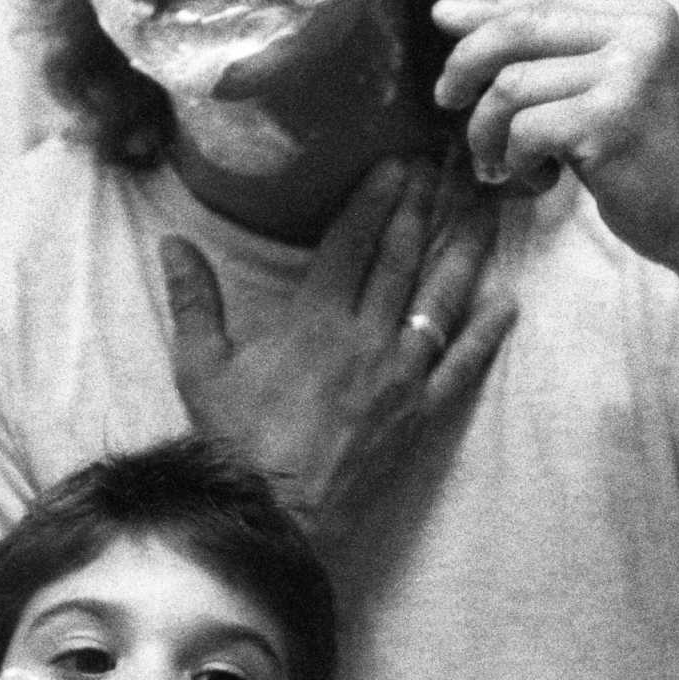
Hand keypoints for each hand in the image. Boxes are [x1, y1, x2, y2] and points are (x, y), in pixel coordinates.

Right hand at [161, 153, 514, 545]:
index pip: (354, 241)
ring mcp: (400, 376)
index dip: (378, 198)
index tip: (399, 162)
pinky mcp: (420, 414)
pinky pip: (461, 367)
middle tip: (447, 168)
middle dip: (425, 208)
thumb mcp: (200, 369)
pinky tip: (506, 303)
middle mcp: (366, 338)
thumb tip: (172, 242)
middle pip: (403, 259)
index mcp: (314, 320)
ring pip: (441, 301)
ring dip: (463, 251)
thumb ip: (194, 301)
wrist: (277, 516)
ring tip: (485, 211)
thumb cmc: (235, 443)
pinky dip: (485, 334)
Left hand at [433, 0, 678, 269]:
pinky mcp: (612, 120)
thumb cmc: (649, 158)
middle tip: (446, 98)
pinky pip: (524, 130)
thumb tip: (447, 14)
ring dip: (487, 130)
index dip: (486, 13)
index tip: (444, 27)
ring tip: (500, 159)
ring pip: (511, 86)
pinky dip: (515, 160)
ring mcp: (629, 74)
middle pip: (519, 28)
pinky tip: (539, 177)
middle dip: (466, 63)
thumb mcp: (603, 89)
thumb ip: (542, 51)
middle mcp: (640, 34)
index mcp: (642, 15)